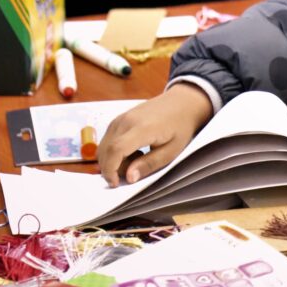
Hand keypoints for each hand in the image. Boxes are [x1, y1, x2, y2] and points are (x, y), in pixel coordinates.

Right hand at [98, 83, 213, 186]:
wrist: (182, 102)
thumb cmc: (180, 126)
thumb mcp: (172, 150)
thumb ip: (149, 164)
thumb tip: (129, 177)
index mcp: (142, 128)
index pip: (116, 150)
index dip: (111, 170)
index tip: (115, 184)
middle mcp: (126, 121)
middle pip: (106, 150)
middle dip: (112, 168)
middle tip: (132, 173)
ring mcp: (120, 118)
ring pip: (104, 146)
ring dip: (113, 160)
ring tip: (137, 159)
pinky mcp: (118, 119)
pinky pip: (107, 140)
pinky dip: (114, 151)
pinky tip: (133, 151)